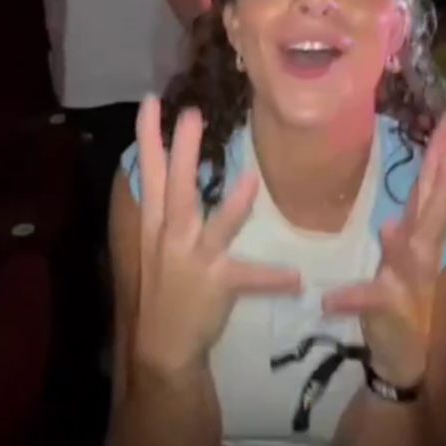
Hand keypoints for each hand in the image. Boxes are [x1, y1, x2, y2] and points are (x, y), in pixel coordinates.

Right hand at [133, 99, 300, 374]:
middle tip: (192, 114)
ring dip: (233, 205)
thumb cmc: (163, 287)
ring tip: (252, 181)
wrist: (162, 344)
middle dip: (184, 153)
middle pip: (178, 188)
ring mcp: (194, 260)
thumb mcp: (153, 244)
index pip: (150, 173)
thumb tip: (166, 163)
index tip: (152, 101)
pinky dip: (273, 279)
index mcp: (155, 223)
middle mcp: (171, 236)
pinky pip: (250, 278)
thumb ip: (162, 205)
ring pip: (215, 227)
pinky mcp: (218, 284)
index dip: (149, 137)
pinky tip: (296, 278)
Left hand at [322, 112, 445, 385]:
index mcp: (420, 239)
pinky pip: (368, 304)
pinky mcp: (388, 313)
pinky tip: (332, 297)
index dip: (441, 158)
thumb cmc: (397, 304)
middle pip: (434, 212)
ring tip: (394, 222)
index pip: (432, 191)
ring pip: (411, 256)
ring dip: (405, 240)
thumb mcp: (398, 262)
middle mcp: (422, 256)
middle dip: (440, 180)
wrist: (402, 358)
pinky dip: (352, 299)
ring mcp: (408, 285)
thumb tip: (395, 212)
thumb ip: (401, 233)